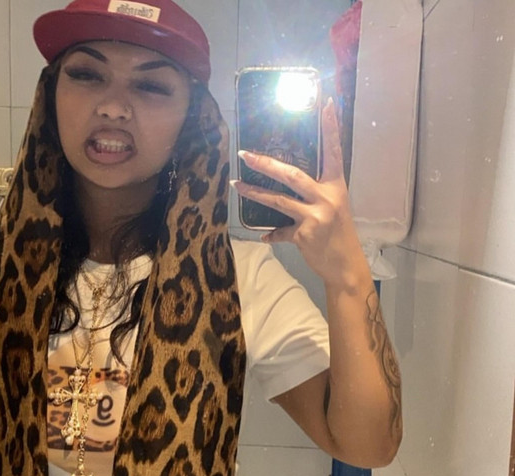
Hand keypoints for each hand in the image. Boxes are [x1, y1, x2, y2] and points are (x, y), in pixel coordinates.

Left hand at [231, 98, 369, 289]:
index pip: (333, 151)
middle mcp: (326, 198)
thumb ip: (315, 195)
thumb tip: (288, 184)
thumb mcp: (334, 209)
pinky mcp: (303, 234)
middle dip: (266, 164)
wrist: (345, 265)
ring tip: (235, 184)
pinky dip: (272, 233)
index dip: (330, 127)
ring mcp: (315, 216)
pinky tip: (264, 235)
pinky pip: (280, 231)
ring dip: (253, 192)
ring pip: (277, 200)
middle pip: (292, 175)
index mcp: (336, 186)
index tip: (326, 103)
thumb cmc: (339, 234)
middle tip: (245, 154)